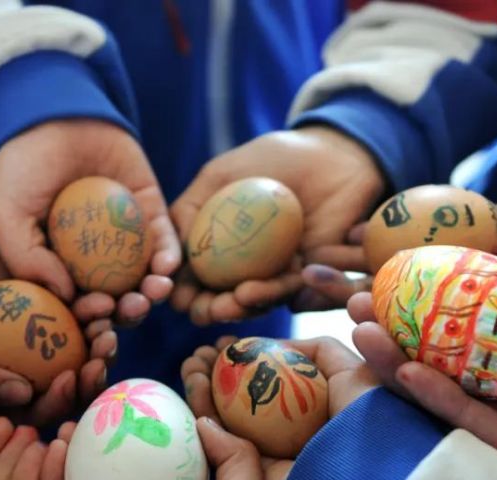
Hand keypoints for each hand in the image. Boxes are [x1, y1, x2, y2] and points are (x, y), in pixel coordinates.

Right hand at [0, 119, 179, 325]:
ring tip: (156, 290)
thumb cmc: (19, 169)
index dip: (90, 317)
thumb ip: (25, 259)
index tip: (99, 313)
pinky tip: (168, 264)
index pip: (78, 306)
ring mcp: (124, 242)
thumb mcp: (5, 215)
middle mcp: (93, 264)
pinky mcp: (150, 216)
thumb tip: (65, 296)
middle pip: (116, 300)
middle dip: (128, 311)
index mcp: (58, 272)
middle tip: (134, 306)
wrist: (51, 117)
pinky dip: (170, 257)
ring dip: (153, 291)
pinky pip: (165, 243)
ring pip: (144, 278)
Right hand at [0, 220, 116, 424]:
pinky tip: (104, 303)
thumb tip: (22, 394)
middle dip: (93, 374)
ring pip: (85, 357)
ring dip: (102, 346)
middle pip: (72, 388)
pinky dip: (96, 315)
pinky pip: (84, 323)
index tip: (70, 376)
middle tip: (103, 349)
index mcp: (6, 399)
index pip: (41, 412)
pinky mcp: (58, 321)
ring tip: (106, 326)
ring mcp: (47, 351)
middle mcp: (32, 379)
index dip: (61, 400)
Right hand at [171, 126, 384, 323]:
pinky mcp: (311, 275)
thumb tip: (165, 253)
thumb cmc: (271, 159)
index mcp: (219, 249)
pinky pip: (292, 291)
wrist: (330, 152)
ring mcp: (278, 274)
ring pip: (257, 302)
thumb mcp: (220, 176)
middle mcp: (246, 268)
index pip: (196, 280)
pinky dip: (273, 293)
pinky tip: (256, 289)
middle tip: (205, 310)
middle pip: (224, 299)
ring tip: (233, 301)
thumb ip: (188, 209)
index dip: (185, 293)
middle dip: (211, 310)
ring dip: (241, 307)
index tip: (178, 298)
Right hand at [180, 335, 377, 479]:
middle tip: (202, 352)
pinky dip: (200, 409)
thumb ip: (318, 351)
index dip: (243, 361)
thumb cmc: (368, 417)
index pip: (266, 385)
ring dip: (202, 387)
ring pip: (223, 418)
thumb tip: (278, 344)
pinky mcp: (248, 477)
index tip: (226, 344)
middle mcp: (287, 437)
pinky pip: (217, 440)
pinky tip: (193, 381)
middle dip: (216, 373)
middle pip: (239, 401)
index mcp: (310, 416)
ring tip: (192, 362)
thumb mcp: (352, 371)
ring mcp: (266, 458)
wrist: (367, 468)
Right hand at [349, 248, 496, 479]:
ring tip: (364, 335)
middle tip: (359, 308)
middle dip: (405, 331)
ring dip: (404, 364)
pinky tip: (409, 372)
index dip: (440, 297)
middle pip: (454, 355)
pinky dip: (439, 400)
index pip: (485, 317)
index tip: (398, 275)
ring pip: (452, 391)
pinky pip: (474, 428)